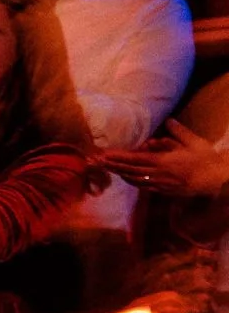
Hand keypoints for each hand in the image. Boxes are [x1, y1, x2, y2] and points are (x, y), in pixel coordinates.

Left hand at [109, 119, 228, 199]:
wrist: (216, 180)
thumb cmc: (205, 159)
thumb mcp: (193, 141)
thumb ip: (178, 132)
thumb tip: (168, 120)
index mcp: (163, 162)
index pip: (134, 159)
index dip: (118, 157)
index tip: (104, 155)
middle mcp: (158, 175)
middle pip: (130, 171)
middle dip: (113, 166)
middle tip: (96, 163)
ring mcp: (161, 185)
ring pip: (135, 180)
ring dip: (120, 174)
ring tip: (107, 168)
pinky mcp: (165, 192)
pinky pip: (144, 187)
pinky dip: (133, 181)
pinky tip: (127, 178)